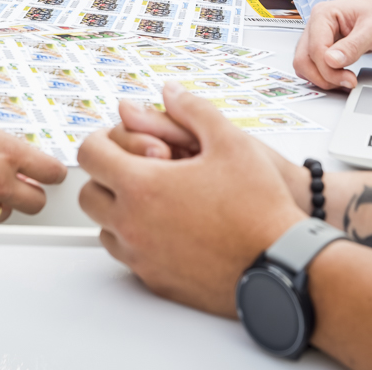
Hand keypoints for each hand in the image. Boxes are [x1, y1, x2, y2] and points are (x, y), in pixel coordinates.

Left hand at [78, 85, 306, 316]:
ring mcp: (141, 256)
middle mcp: (132, 224)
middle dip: (106, 175)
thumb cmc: (258, 205)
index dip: (102, 140)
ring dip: (118, 210)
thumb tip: (170, 91)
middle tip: (136, 167)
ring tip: (154, 197)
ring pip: (104, 228)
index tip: (119, 139)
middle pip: (89, 194)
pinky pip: (128, 256)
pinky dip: (136, 240)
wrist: (281, 264)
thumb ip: (192, 110)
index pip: (90, 155)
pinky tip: (166, 227)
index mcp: (142, 185)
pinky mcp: (155, 281)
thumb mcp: (230, 141)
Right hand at [292, 0, 371, 90]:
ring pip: (305, 64)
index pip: (315, 49)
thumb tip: (331, 61)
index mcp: (323, 14)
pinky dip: (324, 75)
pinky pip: (315, 65)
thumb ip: (352, 46)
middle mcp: (317, 24)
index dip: (330, 70)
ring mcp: (319, 35)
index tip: (349, 79)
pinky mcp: (325, 45)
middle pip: (303, 59)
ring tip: (344, 81)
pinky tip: (340, 78)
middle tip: (346, 82)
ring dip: (321, 78)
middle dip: (323, 76)